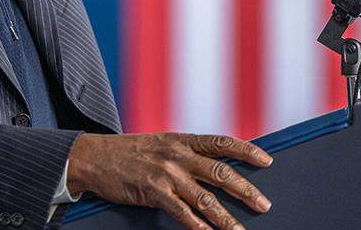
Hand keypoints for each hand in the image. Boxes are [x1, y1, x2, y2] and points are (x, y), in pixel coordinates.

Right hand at [66, 132, 272, 229]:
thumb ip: (184, 152)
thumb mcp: (159, 143)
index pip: (221, 142)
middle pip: (220, 172)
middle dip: (246, 190)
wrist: (93, 157)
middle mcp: (177, 154)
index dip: (246, 151)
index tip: (267, 161)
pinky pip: (182, 212)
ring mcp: (166, 174)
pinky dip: (197, 226)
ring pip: (205, 197)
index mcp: (181, 139)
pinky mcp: (153, 192)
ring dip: (225, 217)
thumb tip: (211, 165)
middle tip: (264, 205)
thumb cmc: (127, 152)